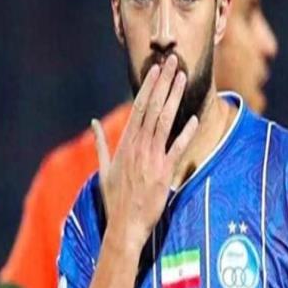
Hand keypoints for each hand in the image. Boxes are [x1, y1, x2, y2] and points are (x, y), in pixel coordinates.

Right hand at [91, 54, 198, 251]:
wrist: (123, 226)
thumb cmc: (114, 198)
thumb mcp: (103, 168)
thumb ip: (100, 144)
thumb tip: (93, 123)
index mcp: (125, 143)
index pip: (138, 107)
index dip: (149, 86)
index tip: (156, 69)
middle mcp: (137, 146)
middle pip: (151, 108)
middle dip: (162, 83)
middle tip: (172, 62)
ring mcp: (150, 158)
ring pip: (163, 121)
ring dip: (173, 98)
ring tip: (182, 78)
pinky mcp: (163, 172)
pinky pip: (176, 149)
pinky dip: (185, 134)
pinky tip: (195, 119)